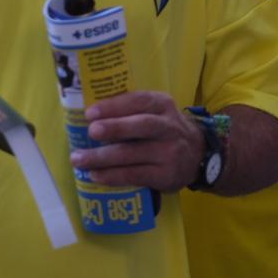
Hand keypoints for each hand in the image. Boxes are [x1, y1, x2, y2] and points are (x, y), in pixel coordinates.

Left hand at [70, 91, 202, 192]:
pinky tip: (95, 175)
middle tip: (90, 132)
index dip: (114, 106)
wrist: (198, 154)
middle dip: (114, 128)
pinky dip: (113, 176)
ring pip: (132, 154)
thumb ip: (130, 109)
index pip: (139, 101)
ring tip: (79, 159)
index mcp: (162, 104)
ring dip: (102, 157)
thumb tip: (89, 115)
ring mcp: (169, 152)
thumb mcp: (155, 111)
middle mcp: (168, 127)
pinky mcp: (166, 175)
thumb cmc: (163, 129)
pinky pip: (135, 175)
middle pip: (140, 126)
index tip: (90, 112)